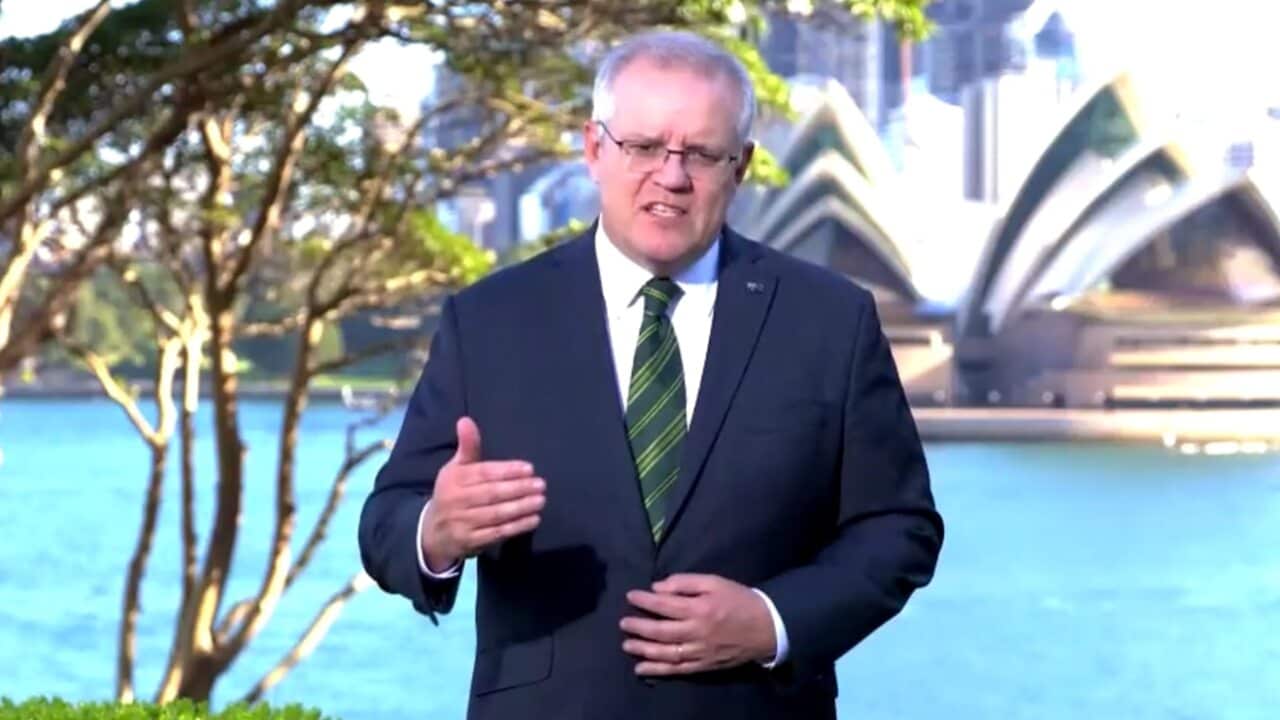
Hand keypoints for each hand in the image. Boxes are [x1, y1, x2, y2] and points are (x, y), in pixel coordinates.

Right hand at [419, 417, 544, 570]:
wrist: (432, 532)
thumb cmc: (452, 494)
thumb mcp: (455, 469)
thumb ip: (467, 447)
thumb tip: (465, 420)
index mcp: (453, 479)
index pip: (483, 473)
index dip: (507, 471)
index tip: (529, 468)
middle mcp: (456, 500)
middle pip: (491, 493)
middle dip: (518, 489)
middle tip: (541, 484)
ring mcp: (462, 523)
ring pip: (496, 514)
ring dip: (521, 507)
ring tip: (540, 500)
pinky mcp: (470, 541)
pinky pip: (496, 533)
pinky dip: (516, 527)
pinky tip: (533, 519)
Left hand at [620, 573, 775, 675]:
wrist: (767, 627)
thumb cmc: (739, 600)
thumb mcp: (715, 582)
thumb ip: (685, 583)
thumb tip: (658, 588)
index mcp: (700, 609)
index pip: (665, 605)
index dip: (644, 601)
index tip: (630, 596)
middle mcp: (697, 632)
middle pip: (661, 631)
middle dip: (639, 627)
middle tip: (623, 623)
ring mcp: (700, 652)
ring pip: (666, 653)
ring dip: (643, 650)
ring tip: (626, 645)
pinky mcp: (704, 665)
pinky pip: (678, 670)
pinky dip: (658, 670)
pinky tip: (641, 668)